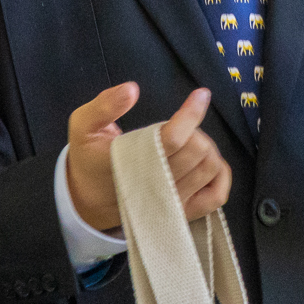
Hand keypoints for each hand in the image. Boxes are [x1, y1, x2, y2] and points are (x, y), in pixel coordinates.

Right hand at [66, 85, 230, 231]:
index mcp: (130, 163)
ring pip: (210, 168)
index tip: (200, 95)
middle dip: (195, 130)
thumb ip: (104, 105)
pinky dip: (220, 174)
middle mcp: (155, 186)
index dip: (191, 114)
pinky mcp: (183, 213)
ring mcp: (172, 203)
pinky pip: (217, 195)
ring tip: (189, 143)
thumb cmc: (90, 160)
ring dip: (207, 148)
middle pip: (197, 151)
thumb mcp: (83, 126)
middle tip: (181, 127)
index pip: (172, 138)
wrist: (88, 202)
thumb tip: (132, 89)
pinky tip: (206, 162)